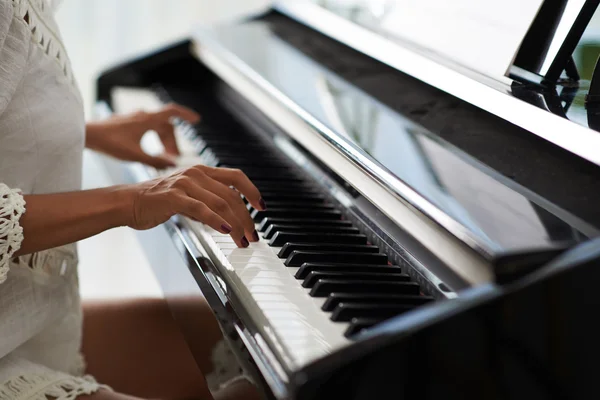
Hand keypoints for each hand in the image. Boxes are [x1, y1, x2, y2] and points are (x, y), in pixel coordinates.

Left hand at [86, 103, 199, 168]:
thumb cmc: (109, 143)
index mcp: (148, 120)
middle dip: (173, 142)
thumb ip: (155, 161)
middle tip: (174, 157)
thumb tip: (172, 165)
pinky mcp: (127, 124)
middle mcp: (143, 116)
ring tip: (164, 157)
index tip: (197, 120)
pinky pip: (147, 129)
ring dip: (163, 141)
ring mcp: (134, 119)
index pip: (173, 112)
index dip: (186, 115)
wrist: (86, 135)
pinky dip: (153, 139)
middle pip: (166, 126)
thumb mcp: (135, 155)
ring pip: (157, 128)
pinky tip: (150, 151)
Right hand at [126, 165, 265, 246]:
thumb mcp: (188, 197)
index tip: (261, 208)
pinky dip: (217, 221)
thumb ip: (208, 201)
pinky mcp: (174, 197)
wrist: (127, 202)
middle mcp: (196, 173)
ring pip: (221, 203)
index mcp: (202, 171)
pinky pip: (202, 209)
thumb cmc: (157, 201)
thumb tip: (231, 218)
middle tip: (252, 236)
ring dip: (236, 225)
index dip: (252, 191)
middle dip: (246, 218)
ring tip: (241, 240)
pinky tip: (226, 231)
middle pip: (232, 195)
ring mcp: (185, 183)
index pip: (236, 177)